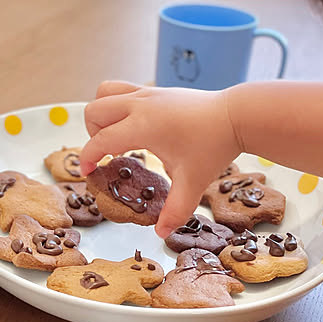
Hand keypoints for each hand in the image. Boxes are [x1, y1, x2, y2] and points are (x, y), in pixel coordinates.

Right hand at [80, 81, 242, 237]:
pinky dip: (116, 105)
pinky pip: (120, 89)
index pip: (100, 140)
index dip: (87, 157)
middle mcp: (138, 104)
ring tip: (116, 134)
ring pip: (104, 93)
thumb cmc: (213, 146)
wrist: (235, 115)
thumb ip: (175, 210)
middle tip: (108, 155)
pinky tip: (134, 125)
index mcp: (142, 126)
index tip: (88, 172)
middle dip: (92, 134)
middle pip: (94, 111)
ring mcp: (145, 93)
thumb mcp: (193, 182)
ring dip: (101, 113)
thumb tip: (160, 232)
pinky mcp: (153, 89)